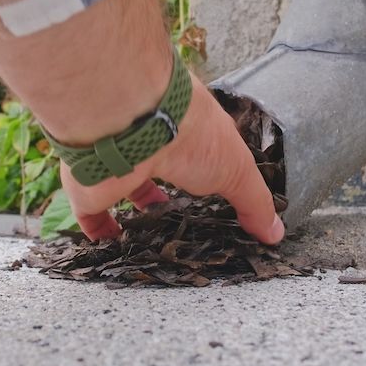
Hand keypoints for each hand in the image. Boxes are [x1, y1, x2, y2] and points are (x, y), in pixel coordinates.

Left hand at [0, 0, 281, 243]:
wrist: (131, 122)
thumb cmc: (190, 134)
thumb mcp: (237, 170)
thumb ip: (254, 202)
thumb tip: (275, 232)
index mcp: (184, 129)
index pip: (193, 149)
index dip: (201, 169)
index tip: (209, 191)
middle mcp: (148, 142)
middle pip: (157, 168)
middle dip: (165, 190)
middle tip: (175, 216)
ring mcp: (117, 163)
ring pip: (124, 185)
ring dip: (135, 204)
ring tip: (147, 232)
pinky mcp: (90, 186)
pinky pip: (90, 211)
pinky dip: (98, 228)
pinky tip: (111, 243)